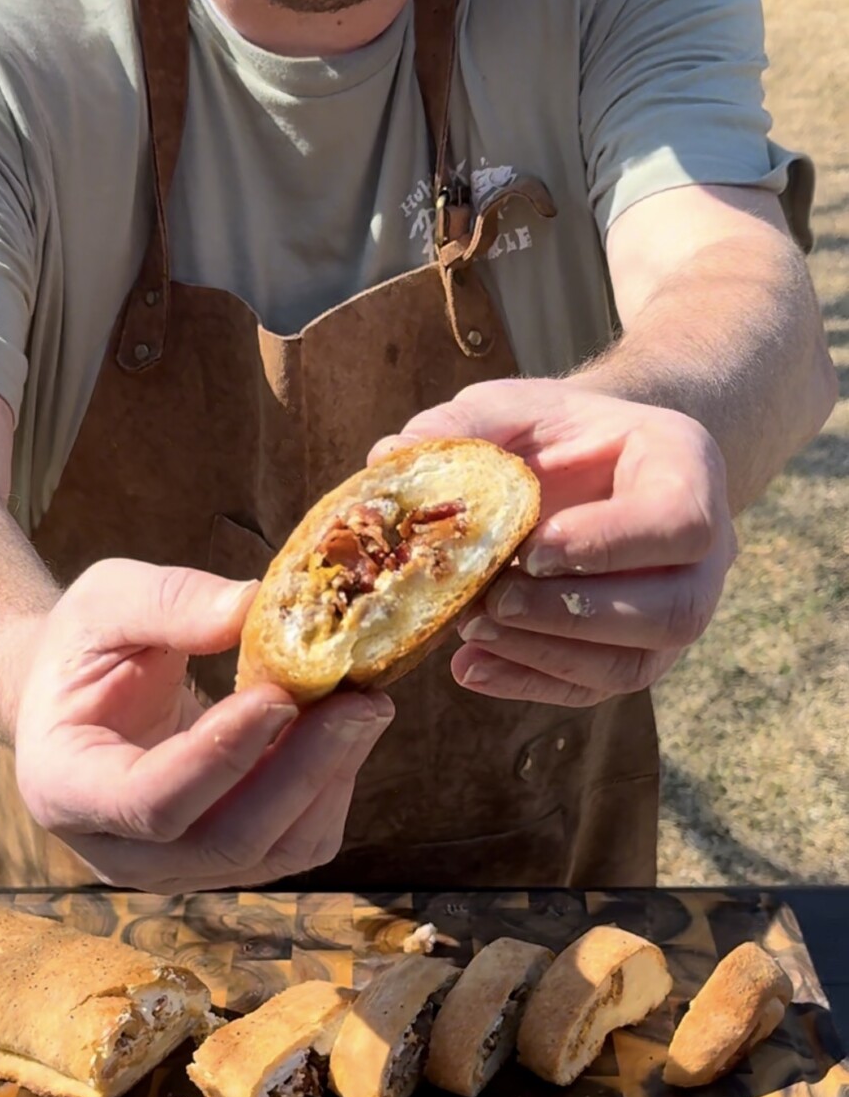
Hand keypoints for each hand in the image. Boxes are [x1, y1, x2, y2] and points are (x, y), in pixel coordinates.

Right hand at [14, 559, 393, 890]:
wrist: (79, 699)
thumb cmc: (83, 648)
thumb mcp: (103, 602)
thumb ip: (166, 602)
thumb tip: (251, 607)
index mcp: (66, 787)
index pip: (149, 802)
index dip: (220, 757)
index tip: (280, 695)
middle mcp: (118, 852)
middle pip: (224, 843)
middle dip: (301, 772)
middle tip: (359, 701)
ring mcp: (174, 869)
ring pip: (271, 853)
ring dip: (329, 781)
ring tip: (365, 705)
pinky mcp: (224, 863)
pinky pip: (294, 846)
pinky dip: (330, 789)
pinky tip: (344, 730)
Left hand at [370, 380, 736, 707]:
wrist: (591, 466)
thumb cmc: (557, 432)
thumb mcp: (516, 407)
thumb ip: (465, 426)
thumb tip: (390, 456)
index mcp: (688, 472)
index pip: (679, 523)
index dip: (608, 544)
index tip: (532, 548)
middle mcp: (705, 554)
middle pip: (671, 609)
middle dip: (571, 614)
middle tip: (491, 600)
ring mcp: (678, 612)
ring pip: (636, 664)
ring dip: (547, 655)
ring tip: (472, 631)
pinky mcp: (638, 655)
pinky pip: (597, 688)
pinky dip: (531, 683)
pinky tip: (470, 668)